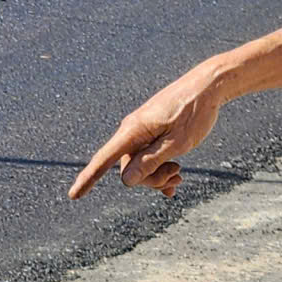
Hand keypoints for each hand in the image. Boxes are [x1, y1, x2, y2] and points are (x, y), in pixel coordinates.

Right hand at [69, 65, 223, 199]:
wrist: (208, 86)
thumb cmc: (195, 113)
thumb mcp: (177, 143)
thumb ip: (150, 162)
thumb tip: (126, 180)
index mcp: (134, 130)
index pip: (104, 159)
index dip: (88, 179)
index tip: (73, 196)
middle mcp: (132, 130)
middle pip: (129, 168)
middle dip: (150, 179)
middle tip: (178, 174)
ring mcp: (141, 131)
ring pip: (140, 164)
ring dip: (158, 175)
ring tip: (180, 174)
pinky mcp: (151, 131)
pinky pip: (148, 156)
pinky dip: (159, 169)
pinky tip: (174, 180)